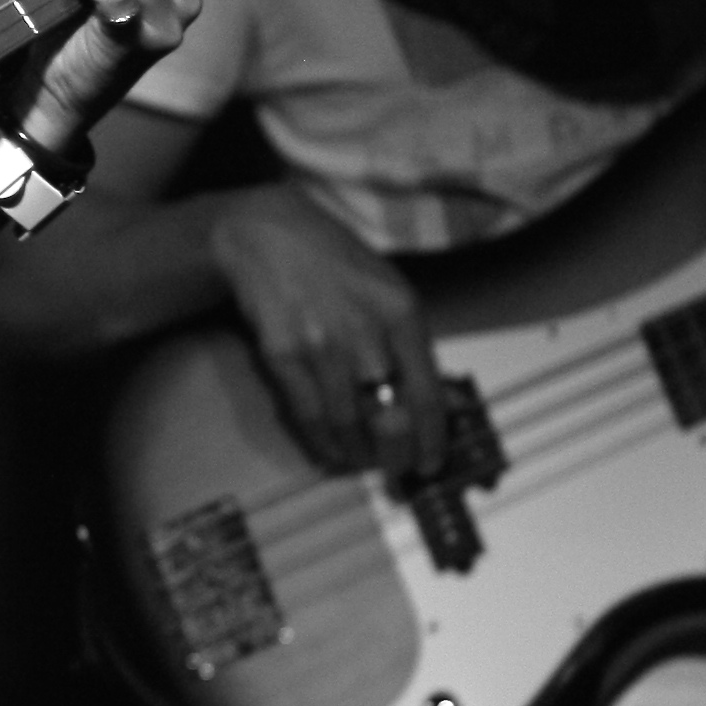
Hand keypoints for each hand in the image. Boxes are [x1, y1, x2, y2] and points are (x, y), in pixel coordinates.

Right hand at [211, 184, 447, 479]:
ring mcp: (321, 345)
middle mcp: (366, 331)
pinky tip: (331, 452)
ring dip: (358, 455)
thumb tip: (436, 404)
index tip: (432, 464)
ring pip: (348, 424)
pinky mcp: (283, 355)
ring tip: (362, 462)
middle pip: (390, 418)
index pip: (427, 395)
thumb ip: (411, 343)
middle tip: (397, 470)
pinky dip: (323, 444)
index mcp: (402, 312)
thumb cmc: (336, 263)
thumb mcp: (388, 289)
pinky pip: (308, 416)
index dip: (433, 440)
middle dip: (397, 456)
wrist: (269, 234)